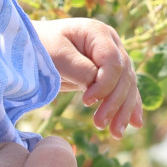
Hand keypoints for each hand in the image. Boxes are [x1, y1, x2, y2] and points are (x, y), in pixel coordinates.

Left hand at [35, 18, 141, 135]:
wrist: (32, 46)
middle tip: (100, 125)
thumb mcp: (56, 55)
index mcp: (98, 33)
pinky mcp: (109, 73)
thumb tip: (97, 86)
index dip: (105, 84)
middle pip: (123, 75)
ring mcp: (112, 57)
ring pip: (127, 85)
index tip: (86, 102)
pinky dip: (128, 106)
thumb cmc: (40, 46)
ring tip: (116, 133)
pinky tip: (134, 124)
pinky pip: (124, 90)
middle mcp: (111, 43)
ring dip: (123, 110)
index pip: (113, 62)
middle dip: (115, 103)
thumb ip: (80, 69)